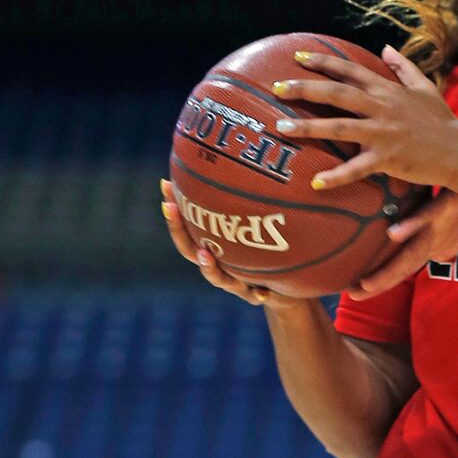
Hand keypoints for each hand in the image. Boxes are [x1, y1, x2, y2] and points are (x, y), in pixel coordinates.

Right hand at [160, 178, 299, 307]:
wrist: (290, 289)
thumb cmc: (269, 253)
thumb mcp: (258, 224)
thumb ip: (246, 202)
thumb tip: (236, 161)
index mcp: (215, 250)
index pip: (186, 231)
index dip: (174, 213)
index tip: (166, 188)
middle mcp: (220, 267)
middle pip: (192, 252)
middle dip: (178, 230)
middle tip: (171, 208)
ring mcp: (237, 284)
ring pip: (220, 279)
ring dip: (210, 268)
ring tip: (206, 254)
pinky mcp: (259, 296)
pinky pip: (258, 296)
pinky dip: (260, 294)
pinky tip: (265, 292)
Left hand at [271, 45, 457, 190]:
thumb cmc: (442, 121)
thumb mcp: (425, 87)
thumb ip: (403, 67)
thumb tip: (386, 48)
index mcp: (386, 90)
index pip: (349, 70)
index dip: (322, 62)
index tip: (297, 57)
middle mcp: (381, 107)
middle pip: (336, 93)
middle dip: (304, 88)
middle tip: (276, 88)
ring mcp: (382, 132)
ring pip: (338, 126)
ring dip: (307, 126)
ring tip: (281, 126)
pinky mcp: (387, 158)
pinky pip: (357, 168)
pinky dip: (336, 176)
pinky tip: (316, 181)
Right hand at [347, 189, 457, 300]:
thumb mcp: (443, 222)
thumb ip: (425, 234)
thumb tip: (406, 241)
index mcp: (429, 244)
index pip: (400, 268)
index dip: (380, 282)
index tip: (354, 294)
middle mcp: (432, 240)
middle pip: (402, 266)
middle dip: (379, 282)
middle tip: (354, 295)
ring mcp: (439, 226)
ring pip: (412, 252)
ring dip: (391, 269)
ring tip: (368, 283)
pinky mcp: (446, 206)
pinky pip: (427, 215)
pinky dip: (411, 226)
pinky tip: (393, 234)